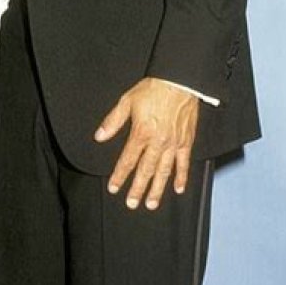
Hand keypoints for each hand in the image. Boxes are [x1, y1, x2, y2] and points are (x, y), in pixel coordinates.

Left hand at [94, 77, 198, 210]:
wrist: (179, 81)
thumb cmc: (153, 89)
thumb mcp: (127, 101)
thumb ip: (113, 121)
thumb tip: (99, 137)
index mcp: (141, 133)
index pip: (127, 160)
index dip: (119, 176)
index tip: (114, 188)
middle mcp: (158, 142)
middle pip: (145, 171)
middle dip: (137, 189)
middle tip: (132, 204)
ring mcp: (173, 143)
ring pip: (164, 171)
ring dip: (157, 189)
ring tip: (151, 203)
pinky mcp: (186, 141)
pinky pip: (184, 163)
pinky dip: (181, 177)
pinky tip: (178, 188)